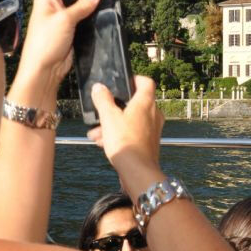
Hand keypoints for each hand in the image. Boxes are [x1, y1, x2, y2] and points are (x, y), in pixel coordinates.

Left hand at [11, 0, 100, 109]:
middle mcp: (55, 5)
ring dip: (92, 4)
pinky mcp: (72, 30)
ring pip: (82, 6)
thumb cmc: (45, 43)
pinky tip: (106, 10)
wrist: (45, 71)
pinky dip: (93, 16)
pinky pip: (85, 19)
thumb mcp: (65, 20)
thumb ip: (82, 5)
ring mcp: (64, 18)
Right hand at [87, 76, 164, 194]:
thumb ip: (103, 99)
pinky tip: (104, 143)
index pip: (146, 82)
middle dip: (115, 109)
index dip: (134, 79)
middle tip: (101, 113)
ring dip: (113, 124)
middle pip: (134, 103)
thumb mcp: (108, 117)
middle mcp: (153, 114)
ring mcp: (152, 129)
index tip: (122, 82)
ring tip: (97, 133)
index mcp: (146, 103)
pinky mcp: (149, 143)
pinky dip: (119, 135)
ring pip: (131, 120)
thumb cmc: (125, 142)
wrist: (137, 171)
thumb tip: (99, 88)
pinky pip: (133, 133)